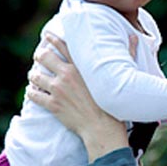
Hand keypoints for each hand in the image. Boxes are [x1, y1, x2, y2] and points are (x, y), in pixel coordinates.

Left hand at [25, 35, 127, 161]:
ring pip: (35, 75)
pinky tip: (33, 91)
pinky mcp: (52, 105)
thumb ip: (129, 53)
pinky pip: (34, 94)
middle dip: (39, 56)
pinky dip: (32, 92)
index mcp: (82, 66)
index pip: (63, 46)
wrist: (102, 129)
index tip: (47, 36)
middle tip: (39, 58)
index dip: (52, 39)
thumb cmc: (114, 104)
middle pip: (44, 56)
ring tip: (35, 76)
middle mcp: (67, 75)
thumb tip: (135, 37)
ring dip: (34, 75)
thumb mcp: (122, 76)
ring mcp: (58, 90)